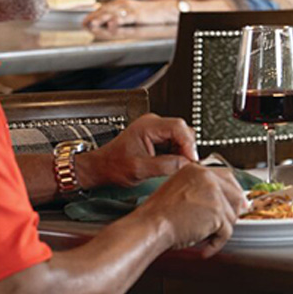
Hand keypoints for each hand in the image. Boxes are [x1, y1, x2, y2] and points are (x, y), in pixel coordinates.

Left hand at [77, 113, 198, 188]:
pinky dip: (177, 153)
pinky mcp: (157, 137)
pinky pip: (175, 142)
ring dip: (183, 151)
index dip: (188, 144)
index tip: (191, 159)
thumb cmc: (113, 166)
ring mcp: (156, 129)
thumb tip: (186, 164)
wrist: (101, 167)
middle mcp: (153, 123)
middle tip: (187, 165)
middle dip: (187, 148)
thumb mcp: (140, 169)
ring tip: (177, 166)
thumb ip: (165, 166)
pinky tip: (172, 163)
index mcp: (148, 126)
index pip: (178, 128)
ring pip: (181, 136)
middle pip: (183, 130)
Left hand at [84, 0, 174, 28]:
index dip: (92, 15)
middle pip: (105, 10)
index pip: (103, 8)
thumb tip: (106, 23)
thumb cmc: (148, 13)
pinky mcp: (138, 14)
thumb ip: (119, 16)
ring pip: (113, 13)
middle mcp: (123, 3)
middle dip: (94, 17)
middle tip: (84, 24)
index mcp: (120, 3)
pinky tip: (112, 25)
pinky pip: (126, 18)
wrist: (165, 9)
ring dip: (102, 18)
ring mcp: (130, 8)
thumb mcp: (131, 13)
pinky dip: (118, 21)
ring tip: (93, 24)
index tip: (84, 22)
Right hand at [137, 164, 247, 256]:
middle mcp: (208, 178)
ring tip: (206, 238)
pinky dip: (216, 244)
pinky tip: (205, 248)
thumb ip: (199, 191)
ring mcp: (214, 195)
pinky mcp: (217, 213)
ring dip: (220, 230)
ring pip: (231, 216)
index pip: (227, 177)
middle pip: (236, 195)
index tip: (238, 202)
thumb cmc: (157, 215)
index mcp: (197, 171)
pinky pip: (226, 233)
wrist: (150, 226)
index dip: (233, 192)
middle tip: (226, 224)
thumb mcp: (178, 191)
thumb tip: (220, 201)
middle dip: (233, 212)